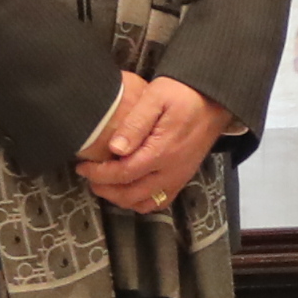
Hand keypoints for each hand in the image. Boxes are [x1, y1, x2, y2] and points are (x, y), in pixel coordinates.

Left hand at [78, 71, 229, 214]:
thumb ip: (135, 124)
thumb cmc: (182, 94)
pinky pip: (160, 201)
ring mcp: (179, 177)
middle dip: (105, 189)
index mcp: (162, 152)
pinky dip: (141, 201)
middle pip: (131, 194)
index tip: (83, 167)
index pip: (123, 173)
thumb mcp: (155, 98)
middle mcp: (171, 171)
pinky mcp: (183, 178)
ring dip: (121, 199)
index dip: (99, 174)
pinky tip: (130, 189)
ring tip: (105, 185)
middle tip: (89, 177)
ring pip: (145, 203)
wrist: (214, 99)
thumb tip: (114, 148)